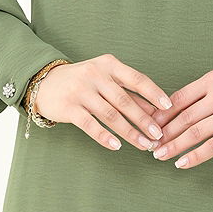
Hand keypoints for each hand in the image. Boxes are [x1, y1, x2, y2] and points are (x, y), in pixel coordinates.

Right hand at [34, 53, 173, 152]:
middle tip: (158, 135)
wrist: (44, 82)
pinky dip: (105, 136)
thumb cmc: (82, 82)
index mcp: (109, 65)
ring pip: (110, 115)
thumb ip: (128, 93)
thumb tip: (154, 111)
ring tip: (144, 145)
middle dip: (144, 120)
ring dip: (130, 132)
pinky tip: (117, 146)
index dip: (154, 93)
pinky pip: (90, 124)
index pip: (136, 79)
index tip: (168, 107)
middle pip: (125, 100)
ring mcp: (81, 90)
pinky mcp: (68, 107)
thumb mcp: (105, 80)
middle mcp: (95, 74)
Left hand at [144, 69, 212, 168]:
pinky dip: (194, 156)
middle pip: (182, 117)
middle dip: (163, 132)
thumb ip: (204, 92)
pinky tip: (181, 163)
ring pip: (193, 133)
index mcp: (212, 80)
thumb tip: (176, 109)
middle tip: (149, 144)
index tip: (148, 124)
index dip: (161, 113)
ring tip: (159, 155)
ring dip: (173, 146)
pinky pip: (211, 146)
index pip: (178, 98)